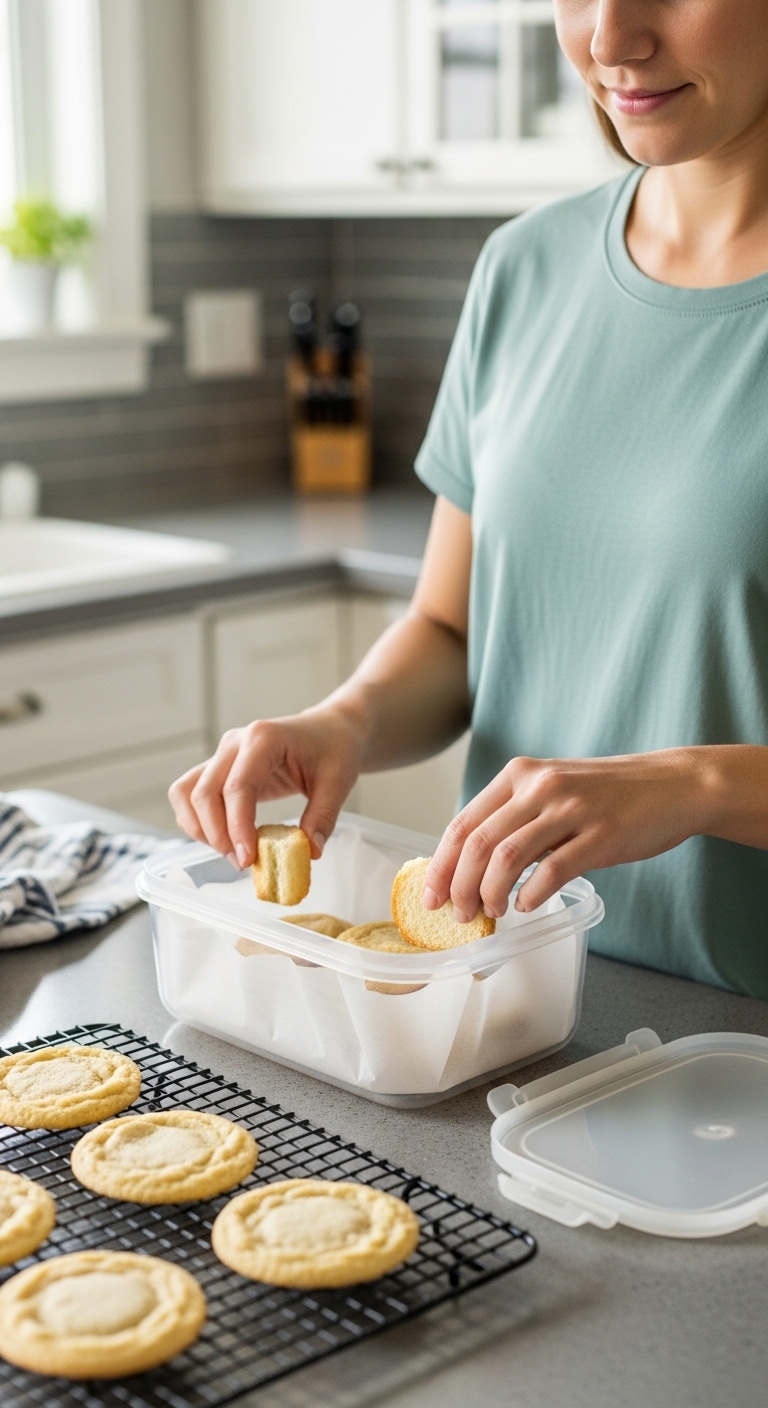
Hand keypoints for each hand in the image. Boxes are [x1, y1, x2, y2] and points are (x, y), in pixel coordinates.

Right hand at [168, 707, 362, 866]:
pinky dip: (198, 821)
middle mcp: (235, 743)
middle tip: (243, 862)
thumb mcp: (338, 782)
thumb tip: (309, 852)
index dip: (237, 826)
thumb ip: (323, 817)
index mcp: (264, 738)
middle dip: (217, 834)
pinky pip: (189, 794)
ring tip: (231, 852)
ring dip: (200, 828)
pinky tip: (224, 838)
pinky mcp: (218, 767)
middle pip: (204, 792)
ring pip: (186, 793)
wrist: (328, 731)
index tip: (247, 859)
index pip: (238, 786)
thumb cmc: (333, 750)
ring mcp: (222, 754)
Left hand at [423, 750, 701, 918]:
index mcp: (520, 775)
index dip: (441, 864)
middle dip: (459, 887)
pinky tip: (526, 905)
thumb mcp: (553, 790)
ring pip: (506, 858)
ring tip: (491, 912)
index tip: (432, 895)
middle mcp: (539, 786)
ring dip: (490, 894)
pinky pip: (552, 871)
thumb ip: (515, 817)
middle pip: (477, 843)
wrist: (673, 785)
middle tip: (459, 914)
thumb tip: (471, 866)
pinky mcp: (600, 835)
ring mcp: (570, 809)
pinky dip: (531, 894)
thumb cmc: (610, 794)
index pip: (463, 823)